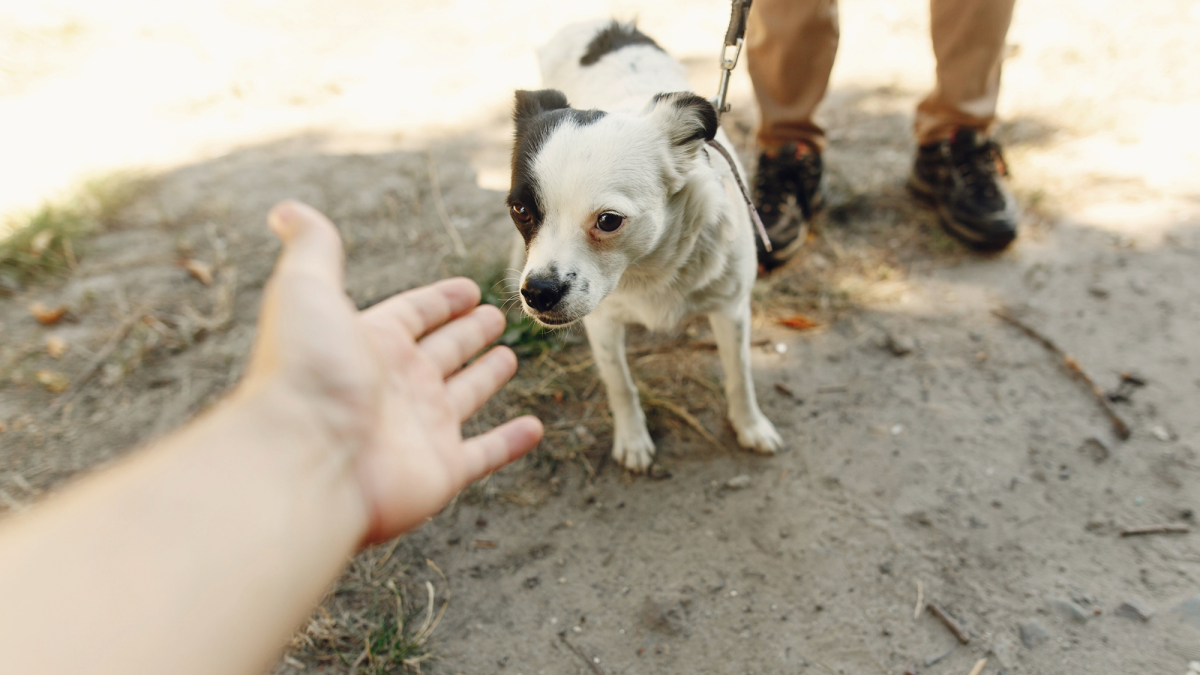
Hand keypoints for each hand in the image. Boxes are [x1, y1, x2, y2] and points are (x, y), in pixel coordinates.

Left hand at [244, 201, 541, 543]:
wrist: (305, 460)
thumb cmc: (304, 374)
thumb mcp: (306, 291)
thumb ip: (312, 248)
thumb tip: (286, 209)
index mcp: (371, 343)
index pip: (413, 314)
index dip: (439, 300)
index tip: (468, 289)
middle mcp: (395, 385)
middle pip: (441, 351)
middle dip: (467, 333)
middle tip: (495, 317)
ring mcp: (420, 430)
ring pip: (463, 397)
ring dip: (486, 378)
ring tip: (509, 359)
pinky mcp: (441, 471)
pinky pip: (485, 453)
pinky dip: (510, 443)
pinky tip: (535, 428)